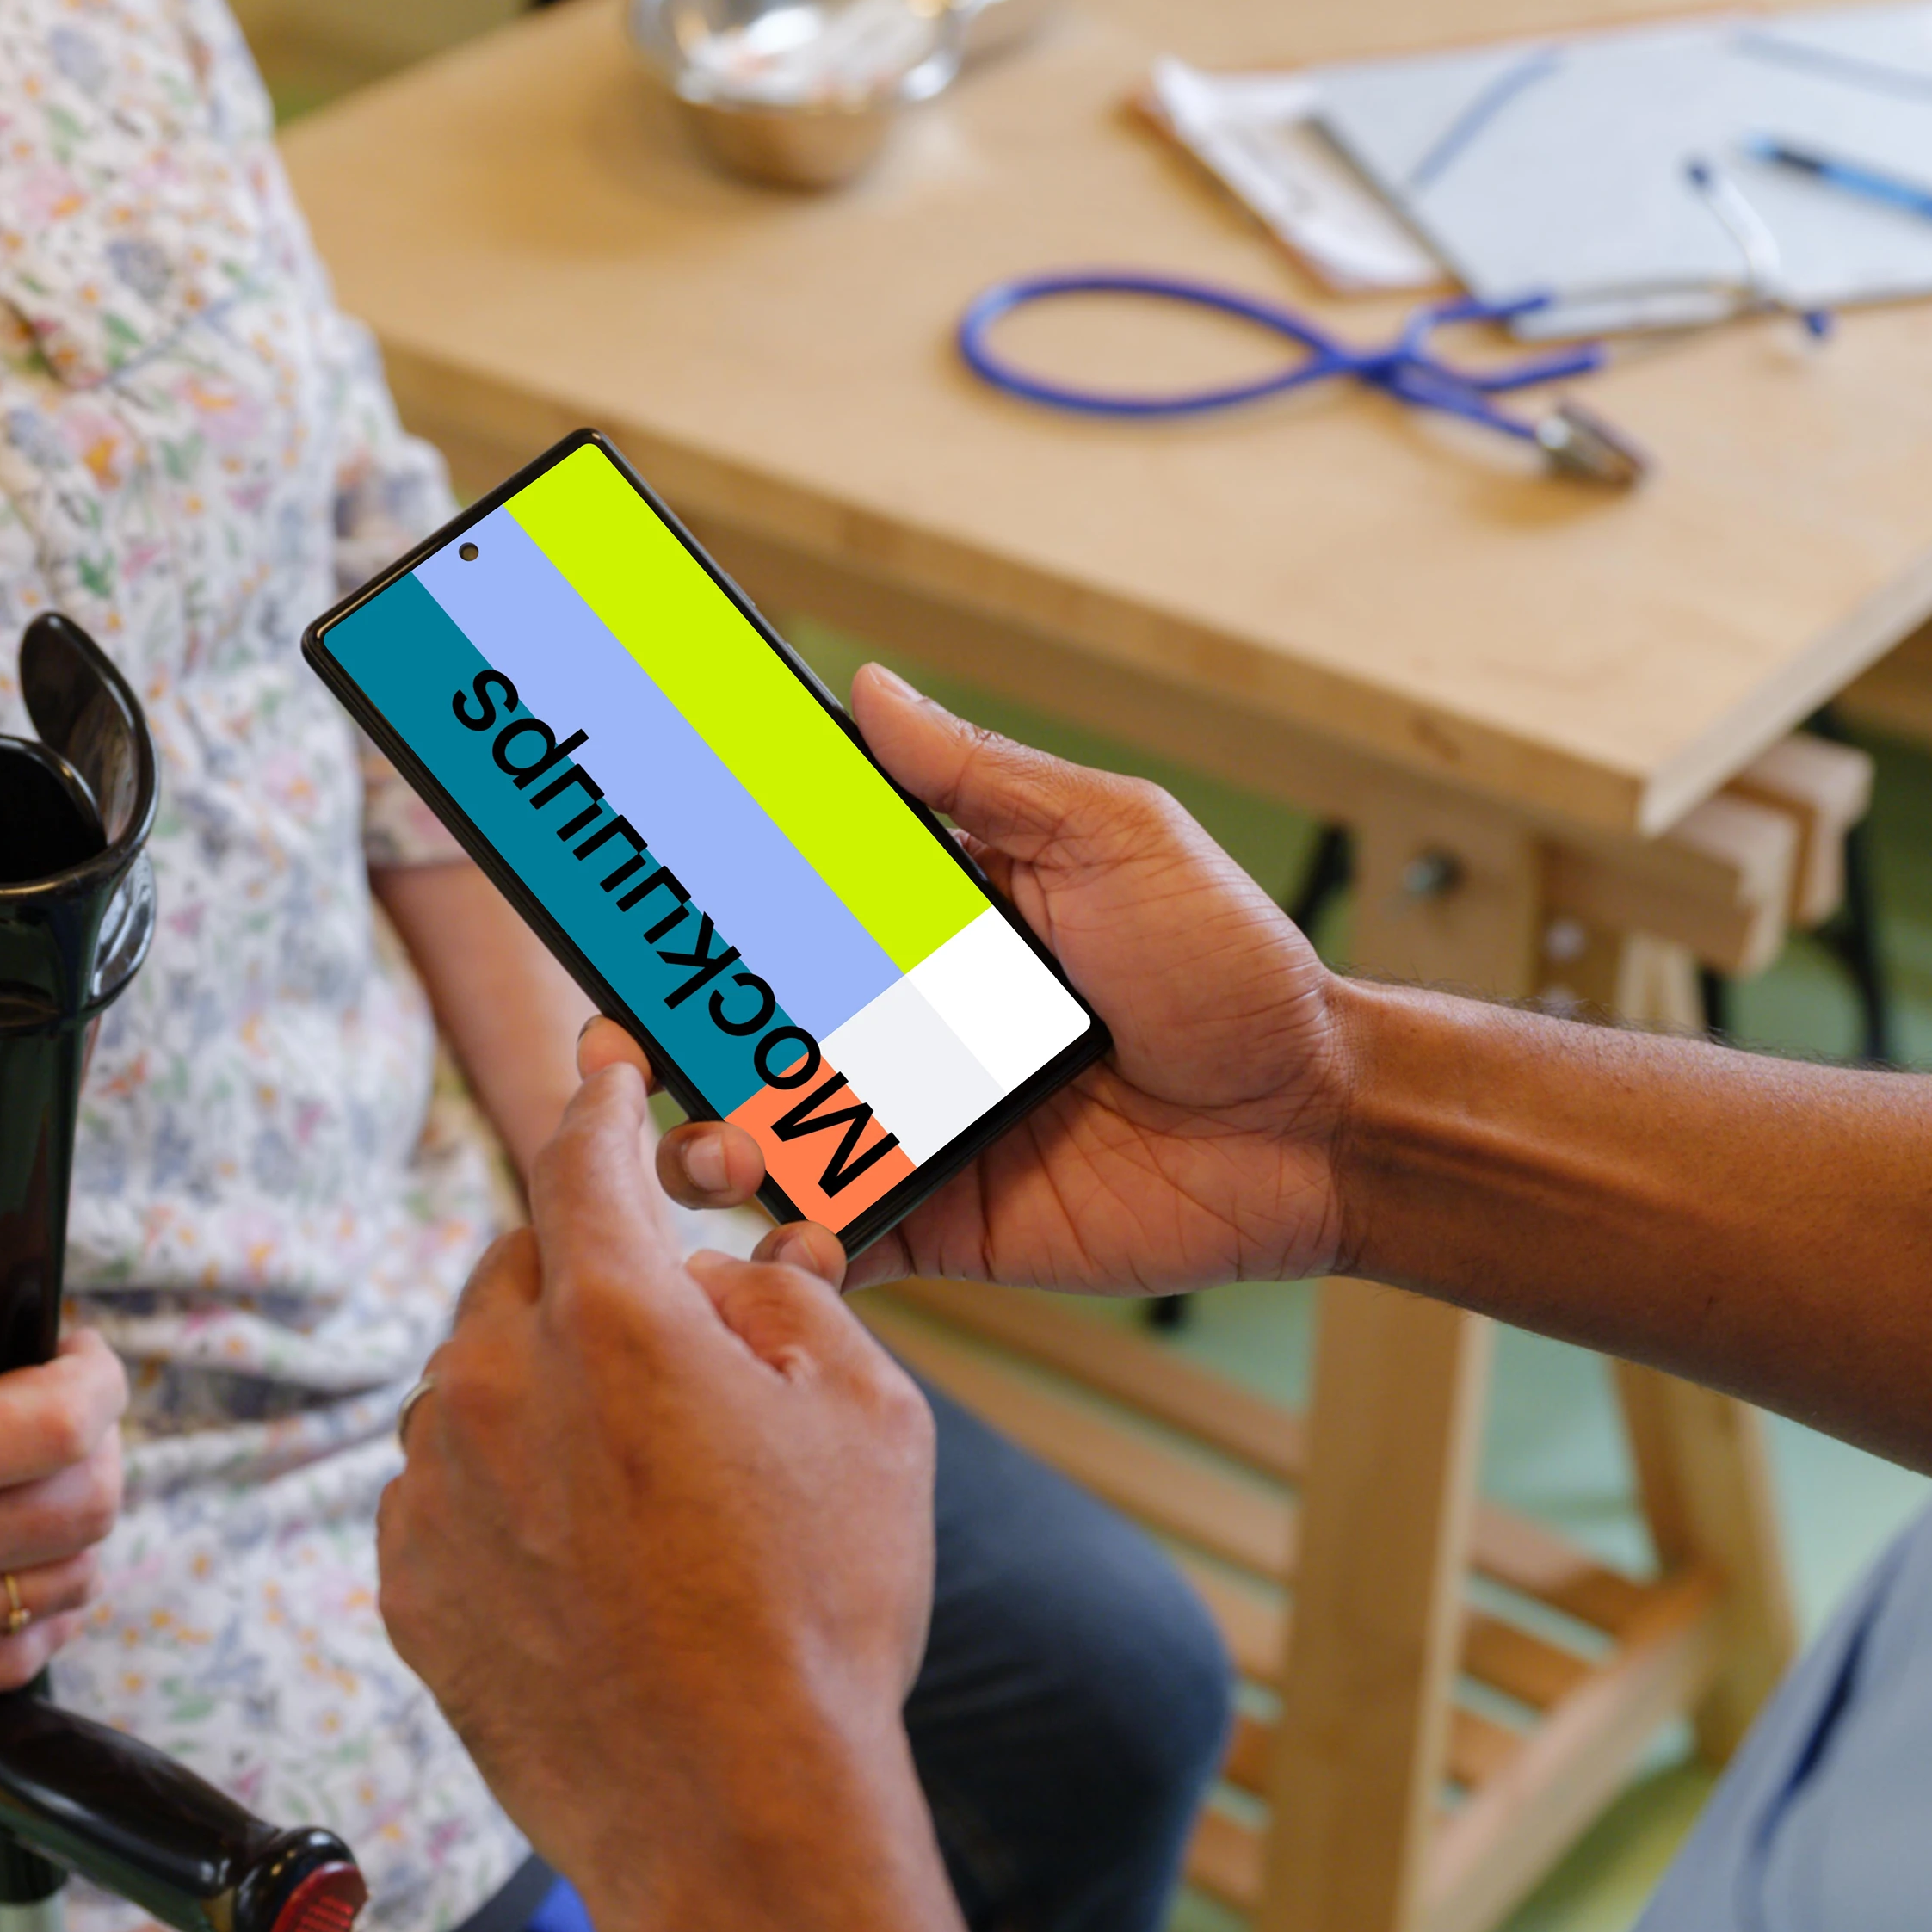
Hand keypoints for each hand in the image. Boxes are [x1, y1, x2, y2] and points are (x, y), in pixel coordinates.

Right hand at [0, 1209, 122, 1696]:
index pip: (67, 1422)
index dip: (99, 1374)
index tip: (73, 1346)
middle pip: (93, 1503)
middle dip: (102, 1441)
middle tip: (65, 1406)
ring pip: (73, 1581)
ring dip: (77, 1522)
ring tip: (45, 1477)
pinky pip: (24, 1656)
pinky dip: (46, 1607)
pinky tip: (23, 1561)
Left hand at [379, 1024, 940, 1916]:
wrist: (736, 1818)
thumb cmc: (820, 1617)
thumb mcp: (869, 1423)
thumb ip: (789, 1305)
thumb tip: (730, 1275)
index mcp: (609, 1317)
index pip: (580, 1155)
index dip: (598, 1098)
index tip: (598, 1066)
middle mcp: (492, 1384)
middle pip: (518, 1270)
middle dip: (583, 1279)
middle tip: (666, 1348)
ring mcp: (433, 1490)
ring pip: (474, 1387)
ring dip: (542, 1400)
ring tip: (646, 1496)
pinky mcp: (406, 1585)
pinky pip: (444, 1496)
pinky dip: (502, 1501)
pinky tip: (590, 1569)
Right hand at [660, 669, 1354, 1297]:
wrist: (1318, 1124)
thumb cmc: (1235, 971)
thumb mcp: (1114, 841)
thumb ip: (984, 779)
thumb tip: (869, 689)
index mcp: (934, 924)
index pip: (786, 900)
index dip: (697, 895)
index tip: (613, 877)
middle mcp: (907, 1025)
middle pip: (748, 1026)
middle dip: (664, 1036)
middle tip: (617, 1043)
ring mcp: (919, 1127)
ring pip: (769, 1139)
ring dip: (712, 1143)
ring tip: (706, 1147)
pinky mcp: (946, 1221)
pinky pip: (840, 1237)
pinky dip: (791, 1242)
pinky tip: (775, 1227)